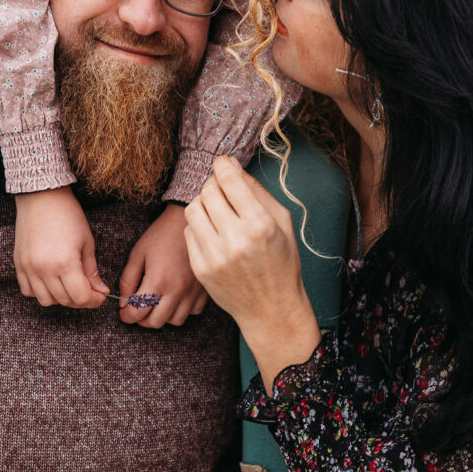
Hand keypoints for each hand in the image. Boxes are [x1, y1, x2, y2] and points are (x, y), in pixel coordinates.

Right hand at [14, 187, 107, 308]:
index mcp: (65, 263)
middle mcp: (44, 269)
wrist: (41, 196)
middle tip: (88, 290)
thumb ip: (92, 271)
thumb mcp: (87, 242)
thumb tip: (100, 291)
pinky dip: (40, 291)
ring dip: (60, 298)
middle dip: (80, 300)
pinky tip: (51, 280)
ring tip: (69, 285)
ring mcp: (28, 268)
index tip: (100, 296)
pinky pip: (28, 291)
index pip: (80, 297)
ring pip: (45, 300)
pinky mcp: (18, 264)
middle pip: (64, 301)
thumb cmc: (68, 215)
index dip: (94, 301)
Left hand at [119, 203, 208, 327]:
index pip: (138, 313)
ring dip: (163, 316)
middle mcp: (177, 290)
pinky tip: (175, 298)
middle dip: (142, 319)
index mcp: (158, 281)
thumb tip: (123, 303)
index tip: (123, 312)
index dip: (126, 316)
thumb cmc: (160, 235)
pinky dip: (182, 309)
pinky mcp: (203, 289)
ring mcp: (192, 291)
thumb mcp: (137, 254)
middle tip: (138, 308)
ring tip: (156, 304)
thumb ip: (128, 280)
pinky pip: (193, 312)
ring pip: (176, 321)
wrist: (186, 221)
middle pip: (156, 322)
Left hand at [183, 158, 320, 389]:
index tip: (223, 163)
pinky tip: (214, 232)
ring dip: (203, 203)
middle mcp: (235, 239)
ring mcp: (214, 256)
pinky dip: (199, 226)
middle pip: (208, 192)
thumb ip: (257, 191)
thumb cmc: (281, 262)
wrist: (271, 308)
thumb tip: (232, 166)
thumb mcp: (282, 222)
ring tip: (216, 209)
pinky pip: (189, 232)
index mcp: (260, 224)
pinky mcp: (200, 268)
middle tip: (222, 188)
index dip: (223, 165)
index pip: (229, 180)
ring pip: (193, 209)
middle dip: (214, 184)